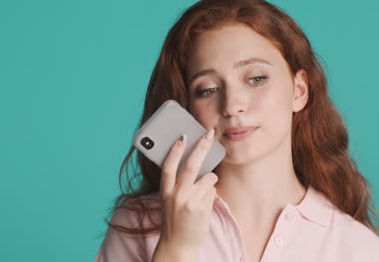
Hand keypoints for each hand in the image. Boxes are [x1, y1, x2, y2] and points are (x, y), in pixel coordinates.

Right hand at [157, 128, 217, 248]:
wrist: (178, 245)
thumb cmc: (174, 220)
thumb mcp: (169, 201)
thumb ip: (177, 184)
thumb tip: (193, 162)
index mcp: (165, 192)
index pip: (169, 166)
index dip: (175, 150)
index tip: (183, 136)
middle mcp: (177, 195)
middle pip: (192, 165)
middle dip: (202, 146)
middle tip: (210, 134)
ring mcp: (190, 202)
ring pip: (209, 178)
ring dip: (210, 180)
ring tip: (203, 192)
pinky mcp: (203, 209)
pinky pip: (213, 192)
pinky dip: (211, 194)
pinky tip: (204, 205)